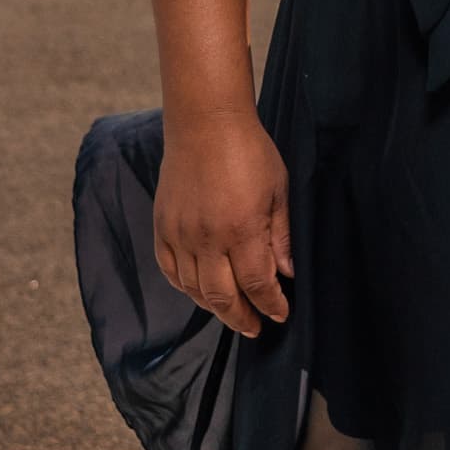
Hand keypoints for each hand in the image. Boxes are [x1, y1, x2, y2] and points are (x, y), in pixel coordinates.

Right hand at [152, 110, 293, 338]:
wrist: (205, 123)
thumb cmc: (249, 151)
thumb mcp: (279, 191)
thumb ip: (281, 236)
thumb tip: (287, 274)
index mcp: (241, 230)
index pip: (257, 285)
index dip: (270, 305)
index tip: (280, 314)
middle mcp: (206, 238)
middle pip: (222, 297)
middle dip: (242, 317)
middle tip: (255, 326)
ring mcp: (180, 234)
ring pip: (194, 289)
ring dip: (214, 307)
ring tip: (232, 311)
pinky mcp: (162, 226)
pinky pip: (170, 270)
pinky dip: (185, 287)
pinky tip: (200, 289)